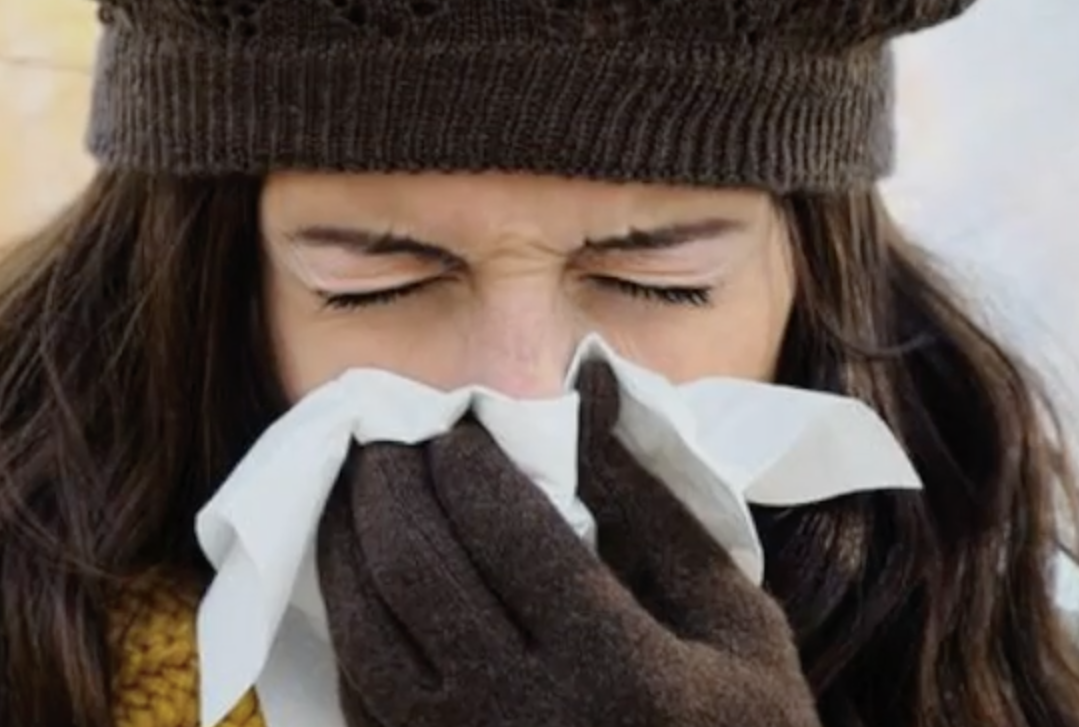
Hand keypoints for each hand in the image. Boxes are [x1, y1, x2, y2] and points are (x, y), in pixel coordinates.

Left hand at [317, 368, 820, 726]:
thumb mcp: (734, 619)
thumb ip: (653, 505)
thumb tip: (591, 385)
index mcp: (622, 670)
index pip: (507, 530)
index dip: (467, 460)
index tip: (461, 424)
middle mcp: (529, 721)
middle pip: (418, 571)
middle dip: (389, 482)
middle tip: (388, 433)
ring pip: (365, 635)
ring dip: (344, 543)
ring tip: (355, 484)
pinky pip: (361, 698)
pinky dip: (348, 621)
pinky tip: (356, 573)